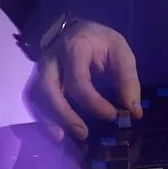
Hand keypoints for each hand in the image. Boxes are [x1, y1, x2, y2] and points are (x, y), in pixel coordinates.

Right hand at [24, 19, 142, 142]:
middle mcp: (51, 59)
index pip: (78, 80)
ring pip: (37, 96)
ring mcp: (40, 70)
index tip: (113, 115)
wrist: (75, 29)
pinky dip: (43, 119)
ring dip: (49, 119)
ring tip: (64, 138)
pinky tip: (57, 134)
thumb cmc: (100, 41)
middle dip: (64, 114)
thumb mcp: (119, 51)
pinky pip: (34, 101)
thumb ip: (127, 80)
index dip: (94, 102)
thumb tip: (134, 112)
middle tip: (83, 134)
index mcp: (74, 48)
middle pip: (49, 89)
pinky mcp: (37, 80)